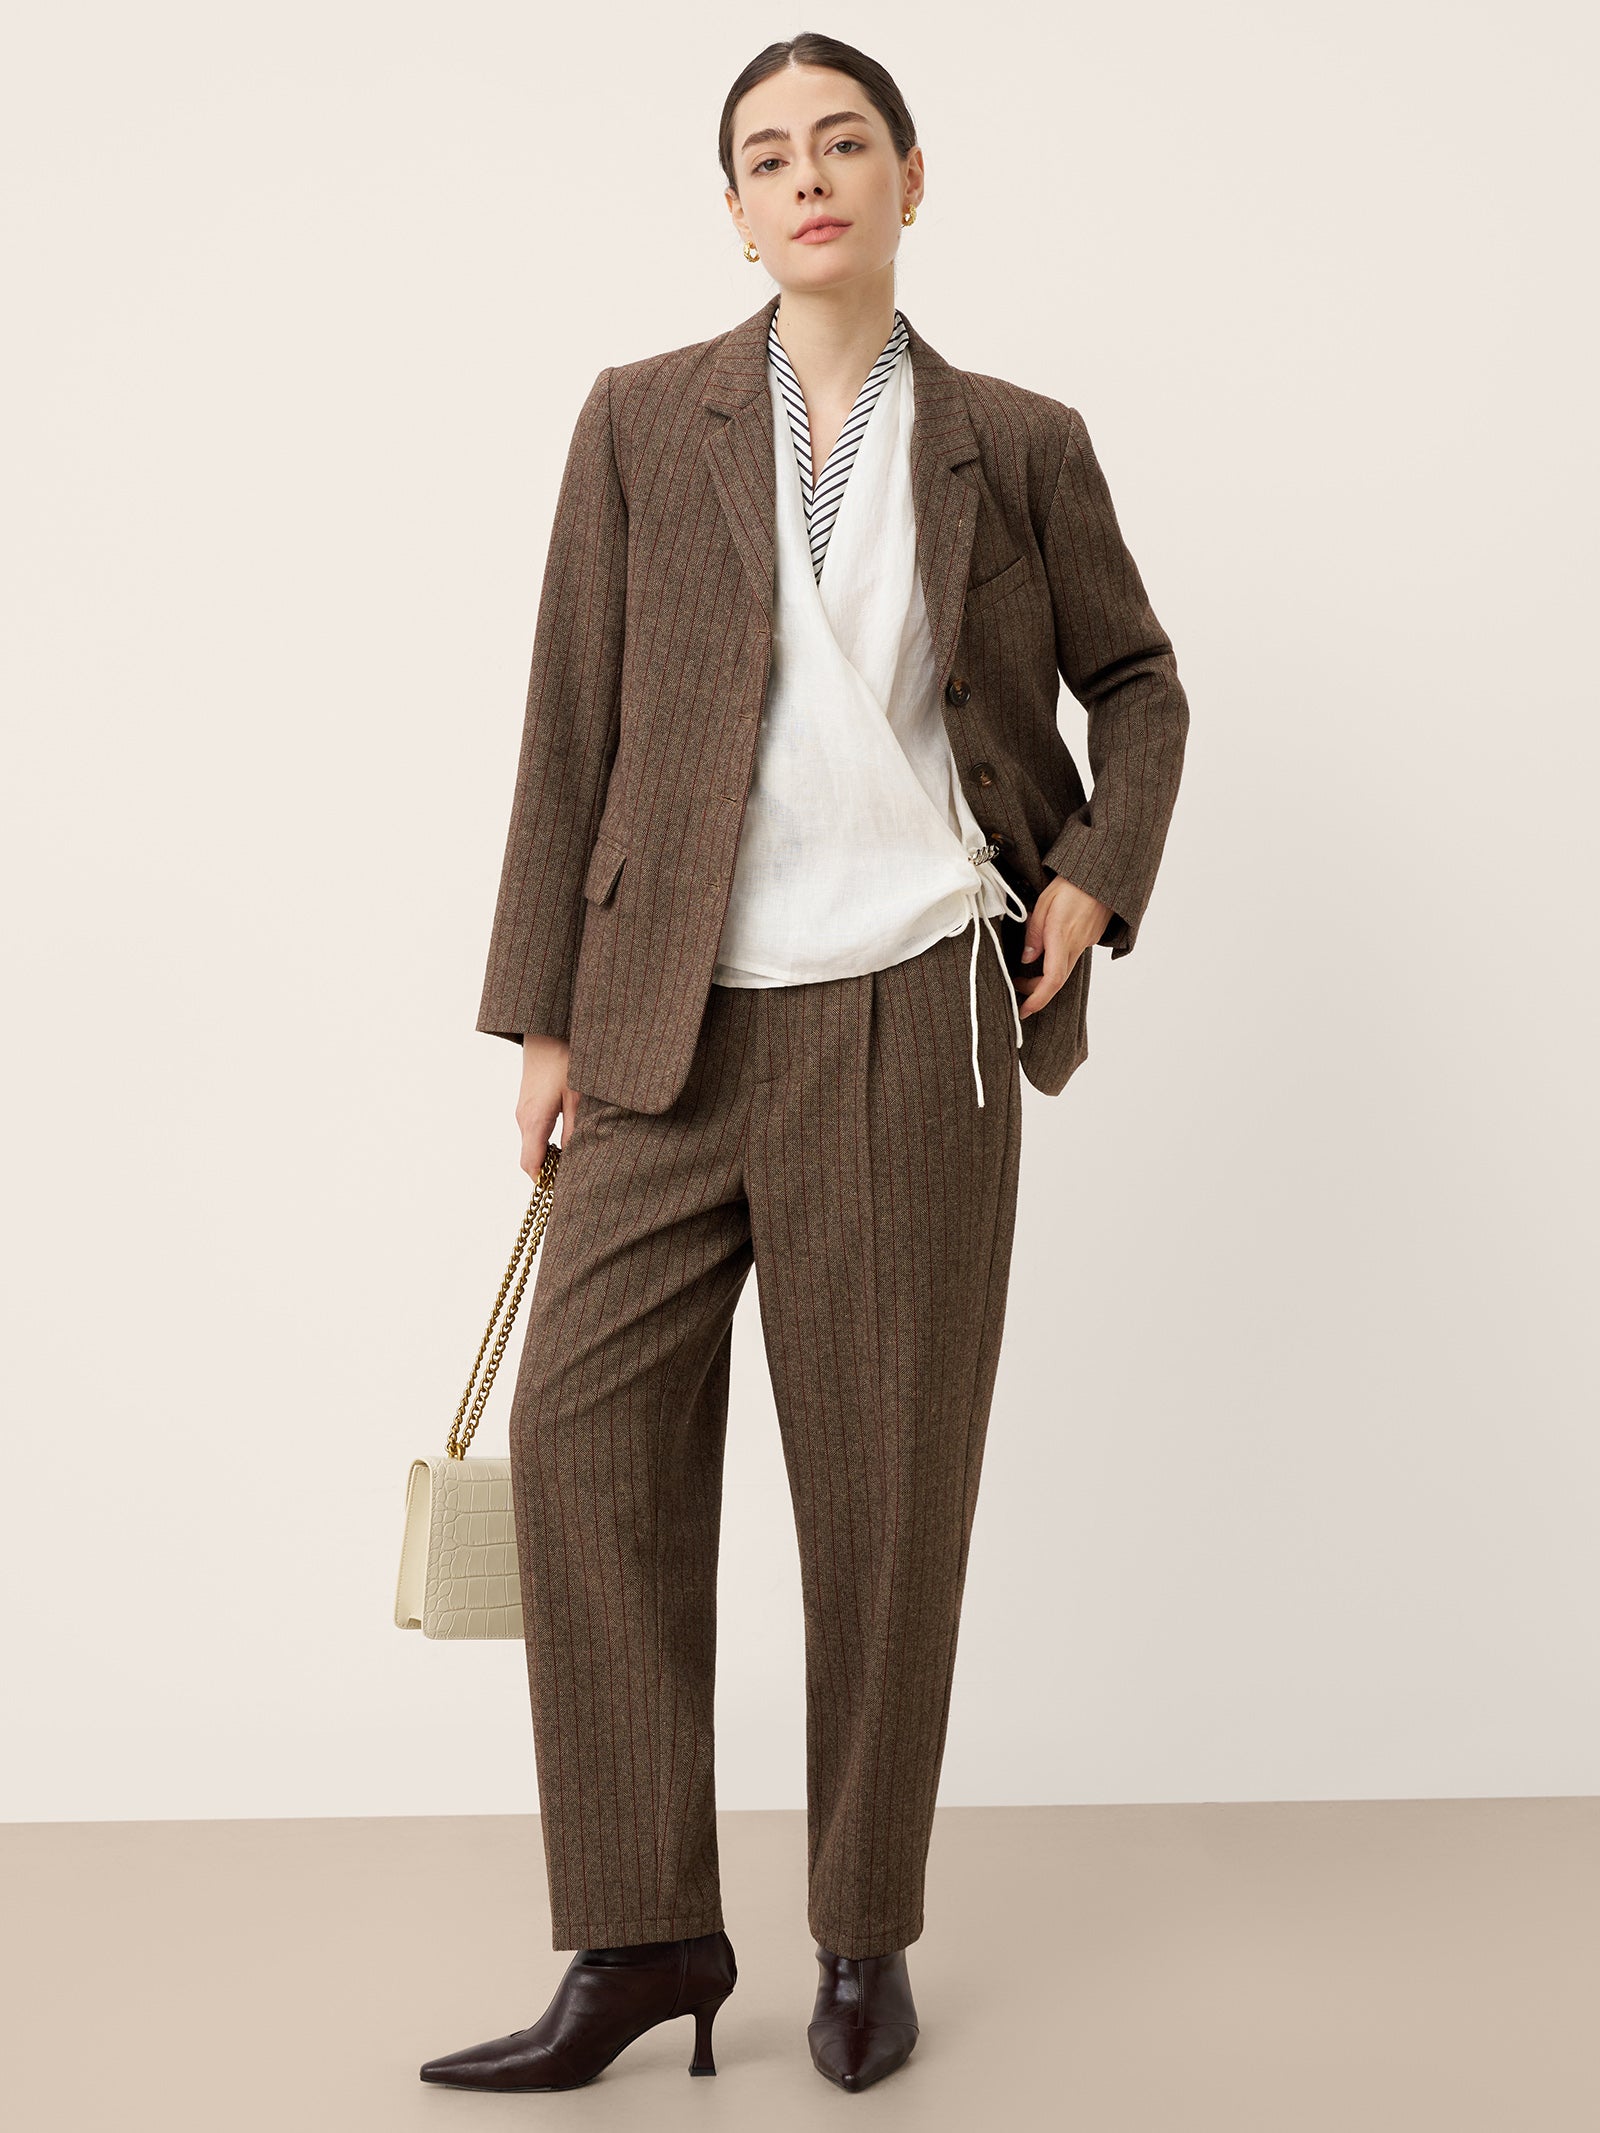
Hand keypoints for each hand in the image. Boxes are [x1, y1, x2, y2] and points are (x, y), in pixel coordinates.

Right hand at [515, 1033, 579, 1179]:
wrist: (545, 1026)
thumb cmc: (565, 1057)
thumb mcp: (578, 1096)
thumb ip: (576, 1130)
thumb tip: (576, 1160)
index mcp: (533, 1121)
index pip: (531, 1166)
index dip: (546, 1182)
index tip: (565, 1192)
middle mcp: (522, 1118)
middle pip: (532, 1158)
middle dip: (551, 1171)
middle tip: (578, 1177)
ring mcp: (523, 1109)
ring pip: (534, 1143)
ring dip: (552, 1154)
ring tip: (578, 1157)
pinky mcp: (528, 1100)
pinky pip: (535, 1129)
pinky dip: (548, 1140)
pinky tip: (569, 1135)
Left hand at [1015, 875, 1113, 1019]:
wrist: (1103, 873)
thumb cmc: (1072, 883)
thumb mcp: (1043, 904)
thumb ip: (1034, 934)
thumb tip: (1027, 959)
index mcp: (1062, 937)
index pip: (1051, 980)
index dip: (1037, 999)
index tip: (1024, 1011)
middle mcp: (1077, 944)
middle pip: (1057, 980)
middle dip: (1036, 990)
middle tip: (1016, 984)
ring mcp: (1085, 942)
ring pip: (1064, 969)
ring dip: (1045, 976)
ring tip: (1026, 971)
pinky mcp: (1090, 936)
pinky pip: (1071, 956)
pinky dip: (1056, 962)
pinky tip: (1045, 951)